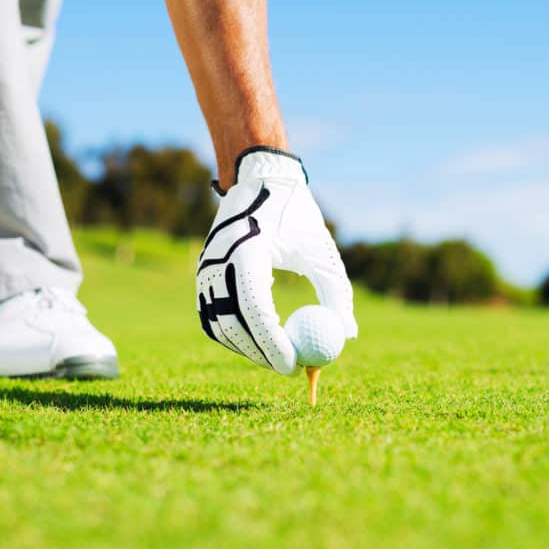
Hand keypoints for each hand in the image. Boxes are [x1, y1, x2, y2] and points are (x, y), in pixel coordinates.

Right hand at [196, 148, 356, 374]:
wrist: (258, 181)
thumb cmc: (295, 214)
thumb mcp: (322, 249)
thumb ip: (336, 291)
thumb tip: (347, 334)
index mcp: (246, 250)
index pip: (254, 308)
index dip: (273, 342)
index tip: (296, 365)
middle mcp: (218, 261)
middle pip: (233, 323)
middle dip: (261, 353)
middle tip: (290, 368)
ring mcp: (204, 269)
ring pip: (219, 325)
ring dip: (247, 348)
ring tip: (279, 354)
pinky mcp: (202, 274)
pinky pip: (212, 317)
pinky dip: (233, 334)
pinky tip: (259, 339)